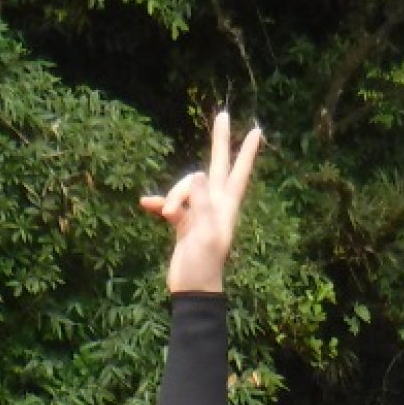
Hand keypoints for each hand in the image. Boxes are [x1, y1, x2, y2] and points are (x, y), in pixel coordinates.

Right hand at [141, 109, 262, 294]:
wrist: (192, 289)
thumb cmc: (203, 264)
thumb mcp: (205, 234)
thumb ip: (202, 203)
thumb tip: (196, 175)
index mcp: (225, 207)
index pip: (238, 173)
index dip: (247, 153)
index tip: (257, 131)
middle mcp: (214, 205)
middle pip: (217, 166)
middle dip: (220, 141)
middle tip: (223, 115)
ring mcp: (199, 212)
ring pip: (185, 186)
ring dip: (172, 196)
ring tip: (167, 216)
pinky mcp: (184, 222)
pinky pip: (170, 204)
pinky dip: (159, 204)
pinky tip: (146, 204)